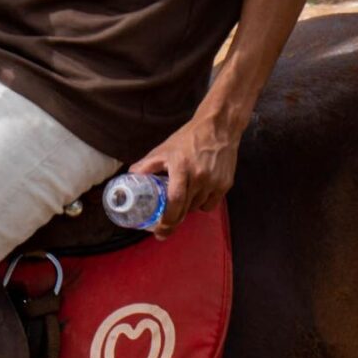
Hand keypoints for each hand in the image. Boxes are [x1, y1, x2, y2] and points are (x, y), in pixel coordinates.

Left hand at [130, 110, 242, 232]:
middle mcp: (200, 177)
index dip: (167, 220)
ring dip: (188, 208)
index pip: (175, 201)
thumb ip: (147, 164)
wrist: (219, 127)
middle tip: (164, 227)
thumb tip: (131, 176)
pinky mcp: (226, 184)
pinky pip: (211, 204)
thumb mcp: (164, 149)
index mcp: (182, 168)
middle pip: (186, 209)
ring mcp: (215, 182)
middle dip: (174, 221)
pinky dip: (202, 203)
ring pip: (197, 208)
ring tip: (182, 200)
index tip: (159, 231)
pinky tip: (197, 194)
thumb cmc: (189, 137)